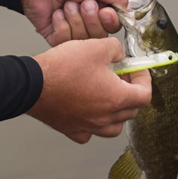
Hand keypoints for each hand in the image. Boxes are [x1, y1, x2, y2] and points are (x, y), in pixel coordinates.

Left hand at [22, 0, 127, 44]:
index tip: (104, 11)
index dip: (109, 21)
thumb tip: (130, 14)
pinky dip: (61, 25)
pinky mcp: (55, 35)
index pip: (113, 26)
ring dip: (75, 19)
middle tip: (83, 2)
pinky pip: (64, 42)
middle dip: (91, 18)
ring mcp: (71, 29)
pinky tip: (56, 12)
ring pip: (83, 41)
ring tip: (67, 4)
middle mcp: (87, 20)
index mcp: (100, 6)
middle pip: (100, 36)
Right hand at [28, 38, 150, 143]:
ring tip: (106, 95)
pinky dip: (93, 123)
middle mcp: (106, 117)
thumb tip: (119, 54)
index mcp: (117, 98)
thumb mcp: (94, 46)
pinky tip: (87, 110)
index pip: (144, 95)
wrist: (33, 85)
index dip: (144, 79)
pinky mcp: (72, 129)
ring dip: (115, 111)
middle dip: (130, 91)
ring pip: (113, 126)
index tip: (137, 69)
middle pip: (131, 110)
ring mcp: (89, 126)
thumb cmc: (62, 68)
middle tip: (120, 75)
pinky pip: (90, 132)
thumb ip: (114, 49)